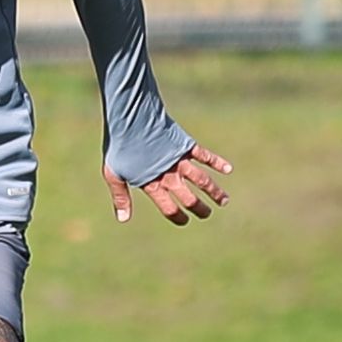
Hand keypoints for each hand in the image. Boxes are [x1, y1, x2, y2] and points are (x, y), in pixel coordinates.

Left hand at [105, 143, 232, 225]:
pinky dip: (217, 162)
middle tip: (206, 214)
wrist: (130, 120)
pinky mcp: (186, 145)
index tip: (184, 221)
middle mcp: (170, 175)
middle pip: (189, 198)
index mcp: (153, 184)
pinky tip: (228, 169)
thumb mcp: (113, 174)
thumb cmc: (119, 147)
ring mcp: (180, 160)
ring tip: (224, 201)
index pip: (169, 208)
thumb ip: (120, 197)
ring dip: (214, 191)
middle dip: (199, 208)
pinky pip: (205, 156)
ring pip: (202, 180)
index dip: (177, 217)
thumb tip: (123, 220)